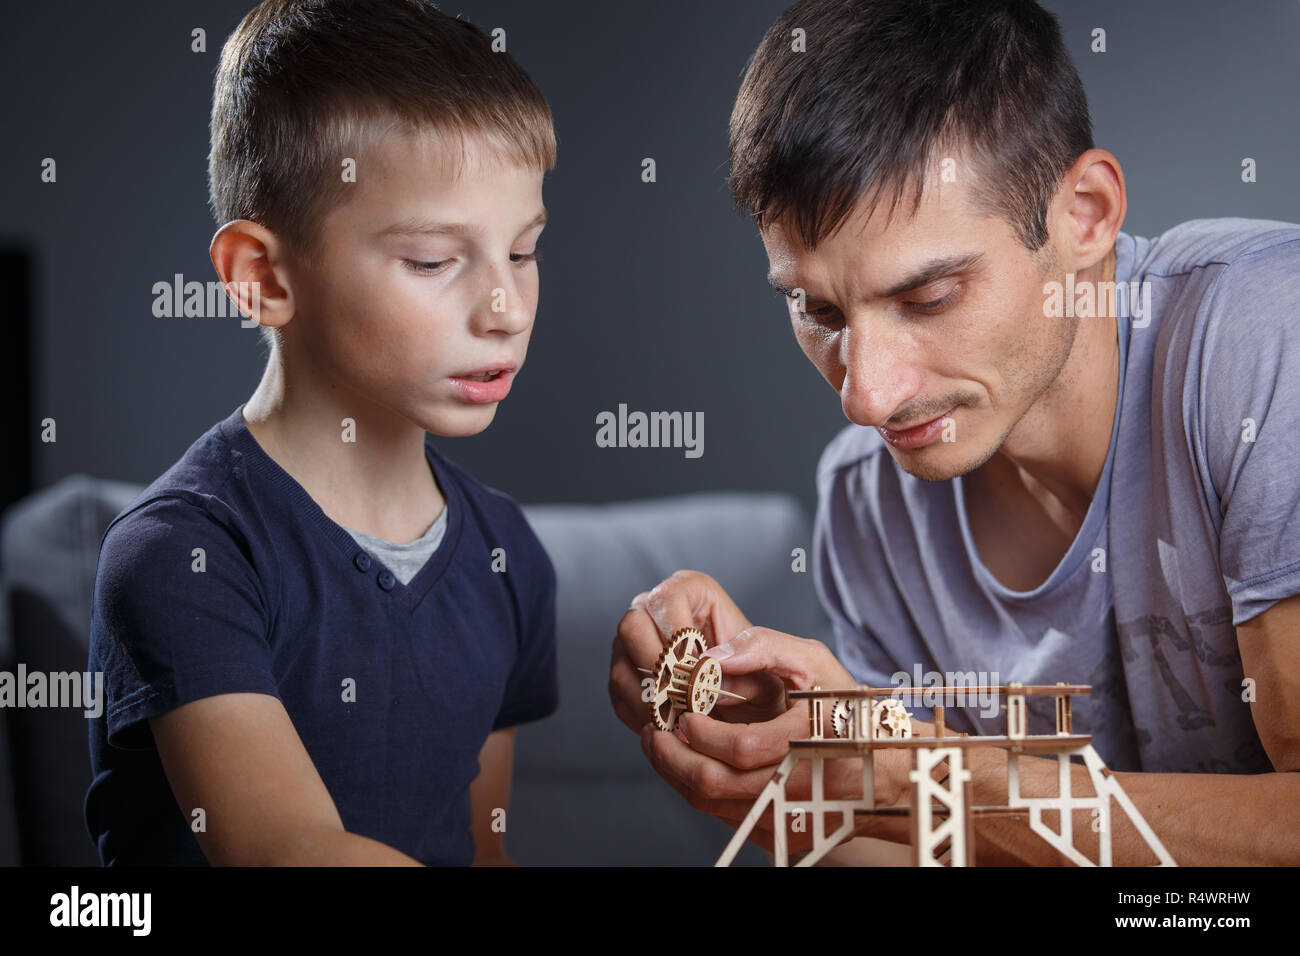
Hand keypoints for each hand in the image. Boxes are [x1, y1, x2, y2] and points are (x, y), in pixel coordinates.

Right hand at [609, 569, 753, 733]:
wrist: (751, 711)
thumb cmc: (763, 682)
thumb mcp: (774, 667)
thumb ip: (752, 659)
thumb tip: (712, 670)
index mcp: (692, 591)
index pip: (668, 599)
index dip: (677, 633)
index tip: (695, 666)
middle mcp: (655, 610)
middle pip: (632, 626)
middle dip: (658, 669)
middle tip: (684, 698)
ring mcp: (634, 643)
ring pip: (622, 666)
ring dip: (651, 700)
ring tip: (680, 719)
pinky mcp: (626, 675)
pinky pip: (619, 695)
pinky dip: (643, 717)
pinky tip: (670, 726)